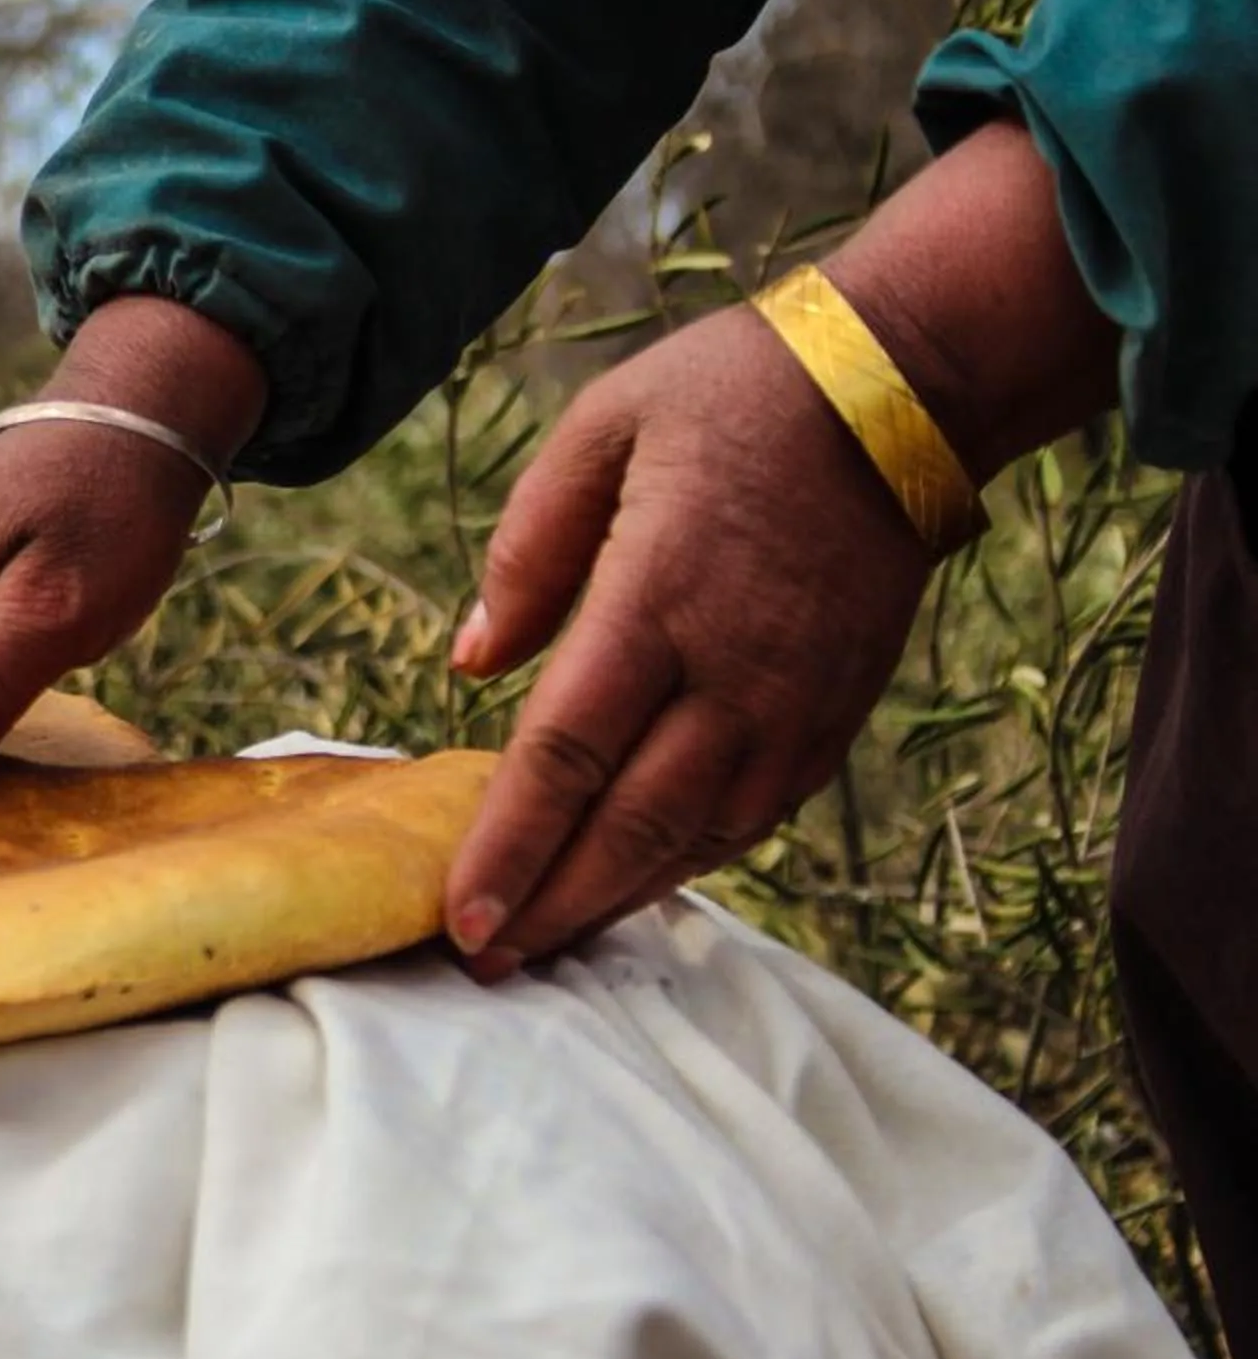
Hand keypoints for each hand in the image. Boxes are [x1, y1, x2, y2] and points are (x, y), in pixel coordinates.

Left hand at [444, 120, 1116, 979]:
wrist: (897, 393)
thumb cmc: (728, 399)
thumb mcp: (601, 430)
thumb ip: (527, 551)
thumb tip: (471, 663)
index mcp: (658, 599)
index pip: (569, 754)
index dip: (513, 846)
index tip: (461, 914)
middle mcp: (734, 671)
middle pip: (632, 824)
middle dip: (552, 906)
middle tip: (482, 965)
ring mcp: (793, 703)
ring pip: (697, 836)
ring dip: (616, 900)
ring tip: (542, 945)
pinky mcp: (833, 714)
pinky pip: (752, 815)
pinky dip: (688, 862)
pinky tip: (633, 883)